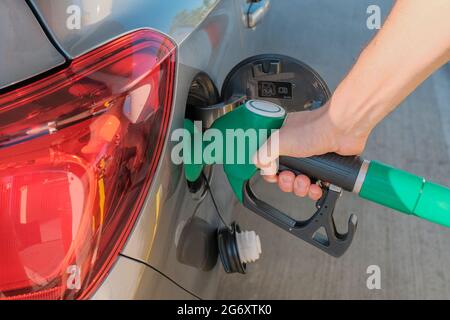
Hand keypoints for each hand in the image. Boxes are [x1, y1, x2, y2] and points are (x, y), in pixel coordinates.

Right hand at [253, 100, 369, 199]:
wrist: (342, 129)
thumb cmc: (314, 128)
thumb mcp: (279, 140)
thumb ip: (264, 153)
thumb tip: (260, 165)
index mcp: (283, 140)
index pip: (270, 161)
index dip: (270, 172)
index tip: (273, 175)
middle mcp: (297, 149)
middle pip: (285, 176)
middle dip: (287, 182)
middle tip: (291, 178)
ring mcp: (312, 159)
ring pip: (300, 183)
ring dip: (301, 188)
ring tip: (306, 182)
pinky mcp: (326, 168)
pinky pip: (316, 186)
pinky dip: (315, 190)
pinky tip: (316, 187)